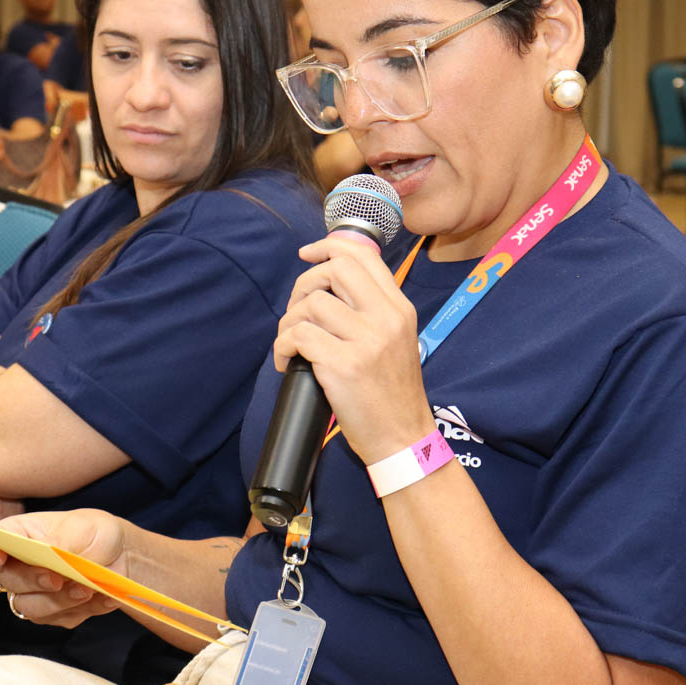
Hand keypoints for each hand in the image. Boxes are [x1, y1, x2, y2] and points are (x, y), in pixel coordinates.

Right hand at [0, 510, 125, 627]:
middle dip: (32, 581)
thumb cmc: (97, 533)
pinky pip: (59, 619)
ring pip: (30, 607)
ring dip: (61, 600)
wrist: (124, 557)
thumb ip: (58, 541)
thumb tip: (44, 552)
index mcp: (21, 534)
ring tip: (88, 589)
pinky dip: (84, 609)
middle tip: (58, 579)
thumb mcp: (82, 528)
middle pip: (6, 580)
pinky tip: (102, 595)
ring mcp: (35, 592)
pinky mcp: (53, 612)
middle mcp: (21, 565)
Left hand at [272, 235, 432, 463]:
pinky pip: (297, 336)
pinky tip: (288, 363)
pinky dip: (282, 347)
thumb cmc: (392, 394)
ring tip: (292, 345)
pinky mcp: (343, 365)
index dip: (329, 246)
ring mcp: (366, 341)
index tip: (308, 255)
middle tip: (298, 310)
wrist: (402, 438)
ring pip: (310, 303)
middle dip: (304, 282)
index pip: (364, 256)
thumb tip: (330, 284)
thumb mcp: (397, 341)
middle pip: (334, 269)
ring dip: (289, 321)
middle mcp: (386, 319)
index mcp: (400, 309)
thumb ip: (373, 311)